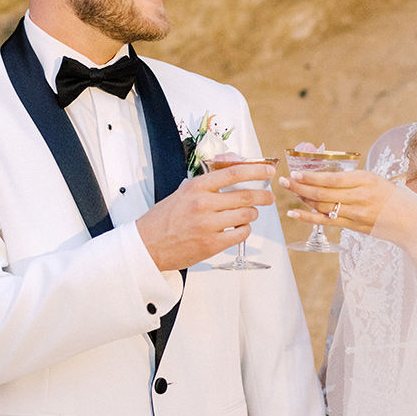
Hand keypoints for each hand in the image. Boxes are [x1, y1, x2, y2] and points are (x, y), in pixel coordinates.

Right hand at [136, 163, 274, 270]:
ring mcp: (208, 225)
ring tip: (248, 214)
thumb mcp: (183, 192)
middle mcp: (204, 203)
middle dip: (263, 196)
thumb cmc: (165, 218)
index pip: (234, 173)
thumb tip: (234, 170)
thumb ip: (208, 183)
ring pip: (246, 215)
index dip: (256, 171)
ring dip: (252, 214)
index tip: (268, 171)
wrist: (147, 245)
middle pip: (246, 196)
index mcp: (197, 187)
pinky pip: (241, 234)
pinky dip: (245, 230)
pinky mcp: (212, 244)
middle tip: (268, 198)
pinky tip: (239, 228)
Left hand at [278, 169, 395, 234]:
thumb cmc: (392, 196)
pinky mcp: (353, 227)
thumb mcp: (374, 179)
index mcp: (366, 180)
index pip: (332, 179)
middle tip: (284, 180)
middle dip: (300, 186)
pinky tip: (294, 213)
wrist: (411, 222)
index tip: (296, 173)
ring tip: (290, 191)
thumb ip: (350, 178)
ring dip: (303, 199)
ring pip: (323, 206)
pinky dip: (308, 217)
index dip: (311, 177)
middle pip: (323, 193)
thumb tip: (322, 173)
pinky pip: (326, 221)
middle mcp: (360, 197)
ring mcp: (356, 214)